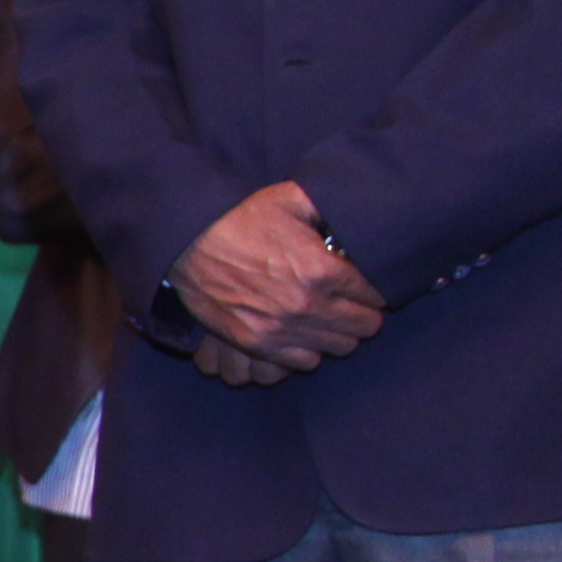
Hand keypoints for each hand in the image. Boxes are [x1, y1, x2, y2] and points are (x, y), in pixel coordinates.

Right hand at [173, 180, 384, 378]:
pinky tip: (302, 333)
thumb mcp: (288, 198)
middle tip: (351, 302)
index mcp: (321, 269)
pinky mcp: (256, 343)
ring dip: (338, 333)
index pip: (376, 294)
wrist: (185, 242)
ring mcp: (281, 328)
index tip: (365, 283)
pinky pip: (304, 362)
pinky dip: (309, 350)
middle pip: (365, 326)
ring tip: (327, 318)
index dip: (375, 287)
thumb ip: (328, 204)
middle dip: (363, 312)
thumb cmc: (239, 218)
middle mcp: (307, 304)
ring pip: (339, 348)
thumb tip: (355, 206)